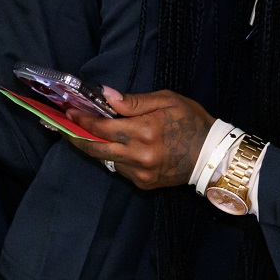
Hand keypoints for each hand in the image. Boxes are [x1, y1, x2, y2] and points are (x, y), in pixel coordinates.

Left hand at [67, 88, 213, 190]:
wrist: (214, 155)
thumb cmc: (191, 121)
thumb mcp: (166, 101)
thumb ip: (133, 101)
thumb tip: (105, 95)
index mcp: (145, 131)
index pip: (101, 128)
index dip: (81, 120)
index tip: (68, 111)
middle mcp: (140, 155)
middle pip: (96, 148)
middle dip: (76, 136)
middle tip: (64, 125)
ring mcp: (141, 173)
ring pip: (106, 160)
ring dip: (95, 146)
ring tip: (87, 132)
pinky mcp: (144, 184)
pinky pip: (120, 169)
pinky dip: (114, 156)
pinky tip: (117, 146)